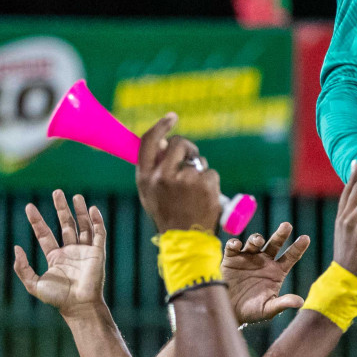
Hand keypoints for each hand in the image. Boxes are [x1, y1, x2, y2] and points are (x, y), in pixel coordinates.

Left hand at [14, 191, 106, 313]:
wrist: (79, 305)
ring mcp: (85, 250)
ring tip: (75, 195)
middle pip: (65, 224)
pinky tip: (92, 209)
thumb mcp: (33, 284)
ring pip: (82, 225)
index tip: (29, 206)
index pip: (45, 234)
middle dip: (60, 208)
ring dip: (79, 210)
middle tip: (56, 192)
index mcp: (55, 257)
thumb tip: (17, 247)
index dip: (37, 220)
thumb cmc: (57, 298)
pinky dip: (97, 221)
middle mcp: (70, 251)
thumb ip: (22, 268)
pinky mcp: (98, 252)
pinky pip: (99, 233)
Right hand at [137, 114, 222, 233]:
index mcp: (145, 176)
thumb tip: (165, 143)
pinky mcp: (204, 183)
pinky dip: (211, 182)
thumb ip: (155, 168)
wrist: (185, 238)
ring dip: (200, 171)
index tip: (172, 117)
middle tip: (191, 160)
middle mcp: (162, 176)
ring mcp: (184, 179)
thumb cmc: (168, 213)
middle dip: (188, 148)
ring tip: (194, 193)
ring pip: (198, 161)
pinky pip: (210, 173)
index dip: (161, 126)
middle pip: (178, 144)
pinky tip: (205, 197)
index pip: (149, 141)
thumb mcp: (150, 192)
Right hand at [223, 222, 310, 324]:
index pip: (291, 256)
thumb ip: (282, 303)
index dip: (298, 247)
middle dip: (281, 234)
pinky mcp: (231, 259)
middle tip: (287, 225)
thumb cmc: (251, 311)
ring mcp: (248, 258)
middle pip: (275, 243)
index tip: (306, 238)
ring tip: (258, 241)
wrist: (229, 312)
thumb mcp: (268, 308)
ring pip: (254, 242)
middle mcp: (264, 261)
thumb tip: (300, 302)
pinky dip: (234, 244)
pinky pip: (233, 247)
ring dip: (256, 239)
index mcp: (277, 271)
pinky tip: (237, 245)